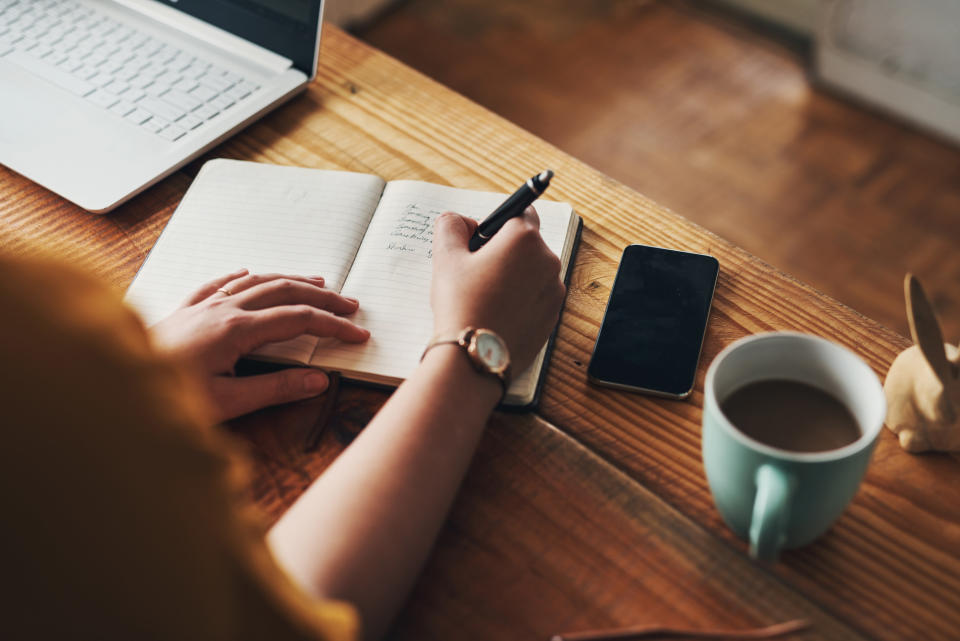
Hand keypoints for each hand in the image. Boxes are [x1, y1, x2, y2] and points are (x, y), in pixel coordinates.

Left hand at [150, 270, 368, 421]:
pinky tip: (248, 273)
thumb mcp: (227, 402)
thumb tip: (318, 380)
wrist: (115, 387)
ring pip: (255, 281)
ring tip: (317, 283)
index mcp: (236, 330)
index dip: (332, 325)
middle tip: (350, 305)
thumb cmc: (169, 398)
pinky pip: (218, 282)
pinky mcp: (184, 309)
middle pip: (283, 291)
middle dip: (321, 297)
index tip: (358, 334)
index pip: (298, 319)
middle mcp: (222, 309)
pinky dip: (242, 276)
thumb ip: (275, 389)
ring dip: (290, 280)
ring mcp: (202, 305)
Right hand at [430, 208, 564, 371]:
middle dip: (504, 251)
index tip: (481, 240)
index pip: (522, 211)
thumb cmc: (461, 304)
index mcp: (524, 238)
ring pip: (533, 272)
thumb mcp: (446, 257)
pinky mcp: (553, 317)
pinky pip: (537, 298)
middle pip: (527, 244)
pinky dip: (520, 300)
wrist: (475, 356)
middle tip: (476, 272)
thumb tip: (461, 221)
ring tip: (485, 297)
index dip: (499, 223)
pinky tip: (497, 314)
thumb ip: (451, 226)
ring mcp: (555, 291)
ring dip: (513, 276)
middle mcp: (548, 261)